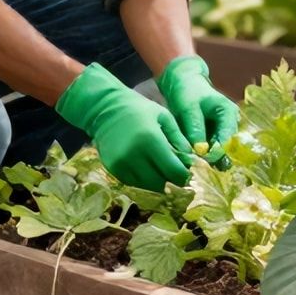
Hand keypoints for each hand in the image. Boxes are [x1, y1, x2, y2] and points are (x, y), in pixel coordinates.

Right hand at [56, 63, 191, 190]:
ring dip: (158, 182)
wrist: (105, 108)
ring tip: (162, 171)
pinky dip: (143, 180)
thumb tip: (191, 158)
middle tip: (177, 174)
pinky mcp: (113, 169)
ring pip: (147, 186)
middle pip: (161, 182)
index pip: (173, 170)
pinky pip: (133, 183)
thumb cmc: (139, 109)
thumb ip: (179, 138)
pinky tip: (148, 169)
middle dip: (172, 181)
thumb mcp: (164, 117)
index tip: (188, 173)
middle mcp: (135, 155)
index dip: (184, 176)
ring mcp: (122, 164)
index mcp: (151, 139)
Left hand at [156, 55, 237, 164]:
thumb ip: (195, 127)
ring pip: (218, 154)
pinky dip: (201, 159)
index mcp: (229, 114)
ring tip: (193, 170)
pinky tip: (191, 166)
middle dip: (212, 161)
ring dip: (206, 162)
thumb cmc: (187, 92)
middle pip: (226, 149)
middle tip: (197, 170)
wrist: (182, 85)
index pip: (227, 138)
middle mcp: (230, 126)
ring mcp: (222, 134)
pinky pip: (209, 153)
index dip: (216, 153)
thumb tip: (201, 150)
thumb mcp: (189, 107)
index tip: (201, 162)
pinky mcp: (212, 140)